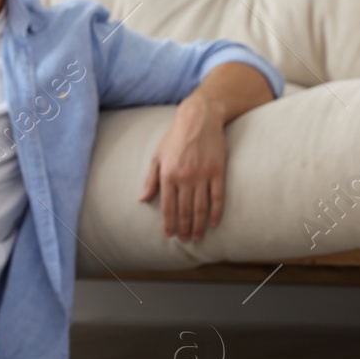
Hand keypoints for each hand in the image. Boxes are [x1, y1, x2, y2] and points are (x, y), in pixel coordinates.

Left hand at [139, 96, 226, 242]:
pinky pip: (217, 196)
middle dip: (184, 228)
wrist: (199, 118)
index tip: (170, 235)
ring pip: (200, 207)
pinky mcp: (218, 171)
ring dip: (198, 225)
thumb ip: (150, 179)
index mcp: (168, 174)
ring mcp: (202, 175)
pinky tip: (213, 223)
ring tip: (197, 237)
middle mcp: (185, 177)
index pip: (168, 206)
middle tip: (185, 240)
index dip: (169, 223)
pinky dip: (216, 212)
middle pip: (185, 210)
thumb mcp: (157, 156)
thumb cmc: (175, 137)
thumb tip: (141, 199)